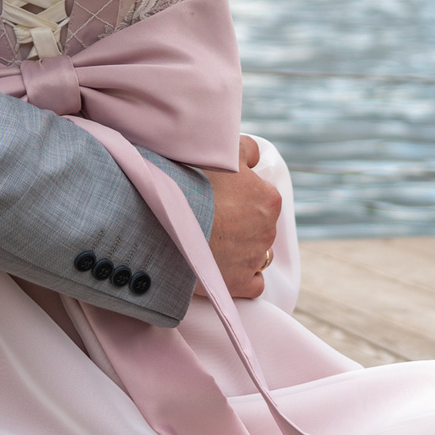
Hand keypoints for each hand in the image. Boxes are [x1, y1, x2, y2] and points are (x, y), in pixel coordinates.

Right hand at [205, 134, 280, 299]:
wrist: (166, 217)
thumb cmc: (195, 180)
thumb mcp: (225, 150)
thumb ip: (247, 150)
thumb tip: (254, 158)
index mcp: (269, 200)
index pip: (264, 197)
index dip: (242, 196)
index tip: (222, 197)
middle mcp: (268, 231)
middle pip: (260, 226)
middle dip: (241, 223)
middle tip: (213, 217)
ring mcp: (253, 259)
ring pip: (258, 254)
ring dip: (242, 249)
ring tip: (214, 241)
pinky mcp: (239, 284)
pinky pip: (253, 284)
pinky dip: (243, 277)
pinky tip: (225, 267)